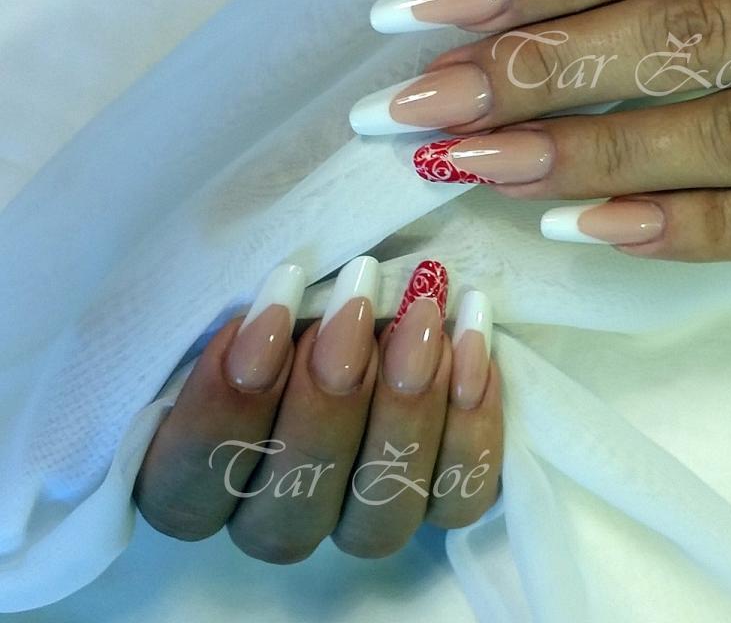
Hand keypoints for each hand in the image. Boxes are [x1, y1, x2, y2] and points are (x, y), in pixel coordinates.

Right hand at [134, 258, 500, 561]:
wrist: (362, 284)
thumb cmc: (279, 289)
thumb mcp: (235, 286)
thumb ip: (226, 313)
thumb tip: (251, 305)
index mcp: (194, 477)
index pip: (187, 488)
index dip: (223, 411)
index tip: (264, 314)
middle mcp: (274, 515)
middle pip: (289, 512)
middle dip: (326, 402)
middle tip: (354, 306)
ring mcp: (357, 518)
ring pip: (378, 519)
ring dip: (405, 410)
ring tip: (421, 316)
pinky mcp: (433, 504)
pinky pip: (456, 498)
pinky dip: (471, 425)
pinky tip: (470, 346)